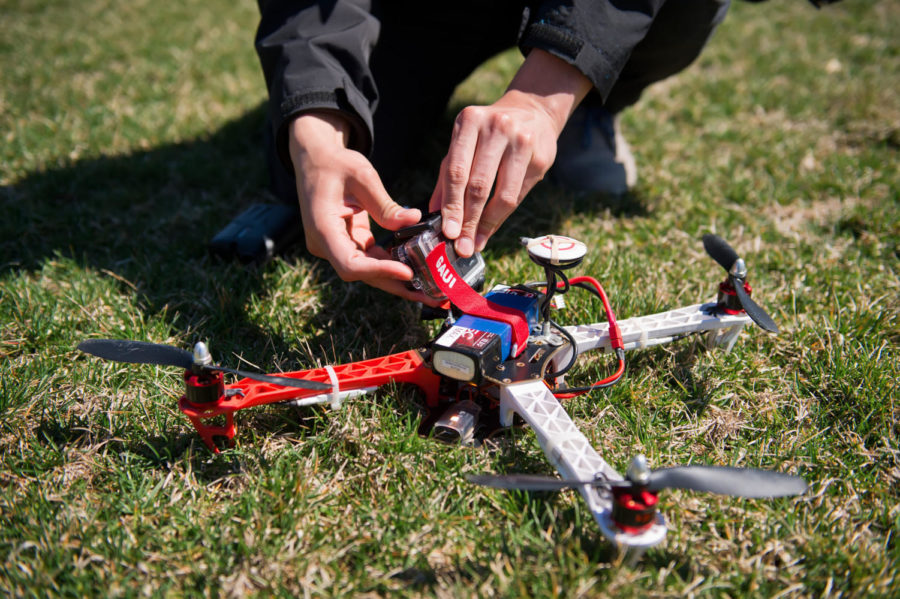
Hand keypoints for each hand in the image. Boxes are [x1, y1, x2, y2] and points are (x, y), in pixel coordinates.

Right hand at [288, 112, 437, 303]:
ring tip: (429, 289)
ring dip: (397, 279)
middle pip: (363, 274)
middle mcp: (326, 245)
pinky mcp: (349, 243)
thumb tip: (414, 220)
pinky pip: (371, 259)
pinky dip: (393, 264)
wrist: (316, 160)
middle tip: (429, 294)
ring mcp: (337, 246)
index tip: (408, 272)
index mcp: (323, 229)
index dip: (380, 271)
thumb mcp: (362, 177)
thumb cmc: (335, 164)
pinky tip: (417, 269)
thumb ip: (385, 204)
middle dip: (396, 285)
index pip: (350, 264)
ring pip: (369, 271)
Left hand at [428, 95, 557, 256]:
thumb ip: (448, 174)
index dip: (451, 205)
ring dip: (486, 224)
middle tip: (461, 246)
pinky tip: (491, 229)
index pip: (456, 170)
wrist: (533, 111)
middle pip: (478, 185)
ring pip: (502, 194)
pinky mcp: (541, 157)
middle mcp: (496, 128)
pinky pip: (519, 195)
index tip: (447, 232)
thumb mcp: (464, 142)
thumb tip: (433, 212)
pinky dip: (502, 216)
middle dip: (468, 220)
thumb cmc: (489, 133)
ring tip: (475, 242)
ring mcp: (521, 142)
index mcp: (470, 122)